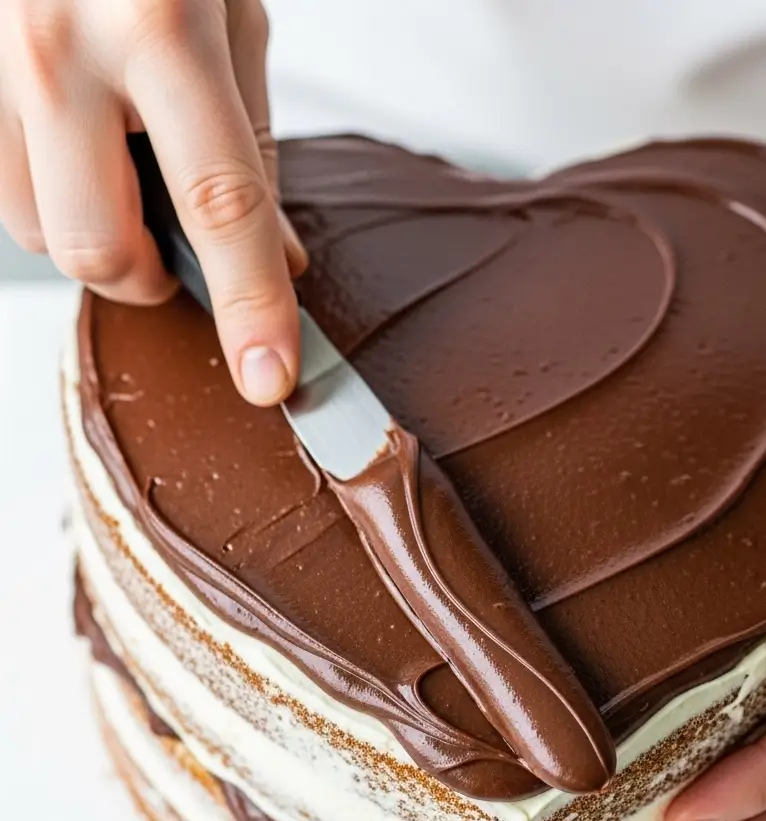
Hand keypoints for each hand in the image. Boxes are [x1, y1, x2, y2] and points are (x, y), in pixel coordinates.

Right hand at [0, 0, 306, 404]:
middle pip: (97, 247)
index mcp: (161, 25)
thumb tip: (277, 262)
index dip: (250, 307)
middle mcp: (57, 44)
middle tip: (177, 255)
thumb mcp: (235, 16)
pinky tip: (72, 144)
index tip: (269, 381)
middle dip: (149, 280)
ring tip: (118, 175)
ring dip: (90, 235)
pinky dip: (42, 190)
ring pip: (29, 228)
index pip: (220, 207)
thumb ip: (253, 148)